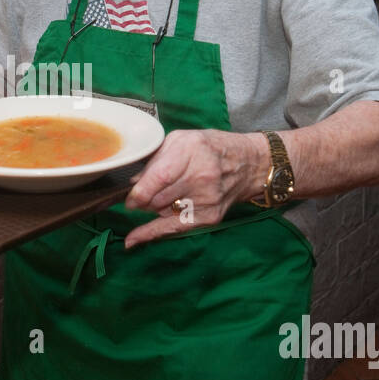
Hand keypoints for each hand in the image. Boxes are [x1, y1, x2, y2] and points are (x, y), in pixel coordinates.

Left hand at [121, 129, 267, 249]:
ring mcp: (206, 199)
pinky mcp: (209, 216)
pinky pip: (173, 228)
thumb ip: (156, 158)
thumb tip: (134, 182)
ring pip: (161, 211)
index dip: (139, 192)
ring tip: (165, 195)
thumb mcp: (182, 139)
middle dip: (143, 199)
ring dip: (154, 207)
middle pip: (157, 198)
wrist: (249, 164)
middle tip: (144, 193)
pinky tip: (133, 240)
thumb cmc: (211, 148)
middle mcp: (200, 176)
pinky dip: (151, 233)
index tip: (129, 198)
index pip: (159, 178)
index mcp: (191, 151)